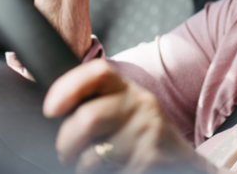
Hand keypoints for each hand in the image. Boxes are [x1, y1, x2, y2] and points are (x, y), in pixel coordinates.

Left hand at [44, 60, 214, 172]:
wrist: (185, 165)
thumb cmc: (144, 141)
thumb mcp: (126, 114)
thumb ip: (100, 105)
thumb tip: (56, 112)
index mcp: (129, 90)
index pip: (98, 72)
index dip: (69, 87)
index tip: (51, 109)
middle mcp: (141, 104)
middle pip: (88, 118)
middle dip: (66, 144)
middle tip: (67, 155)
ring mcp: (149, 132)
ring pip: (93, 155)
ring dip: (82, 168)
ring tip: (93, 168)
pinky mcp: (152, 158)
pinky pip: (110, 173)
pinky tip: (116, 172)